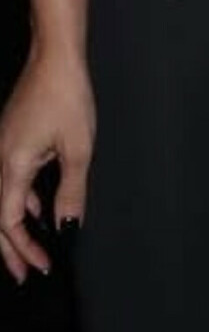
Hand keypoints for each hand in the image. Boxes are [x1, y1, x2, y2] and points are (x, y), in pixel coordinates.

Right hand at [0, 44, 95, 283]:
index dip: (24, 248)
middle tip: (24, 274)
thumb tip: (67, 226)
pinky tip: (32, 208)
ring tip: (28, 249)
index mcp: (11, 165)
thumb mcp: (78, 150)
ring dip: (12, 227)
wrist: (54, 57)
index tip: (43, 265)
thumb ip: (70, 193)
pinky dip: (16, 201)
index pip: (8, 222)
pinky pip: (6, 180)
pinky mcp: (8, 138)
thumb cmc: (66, 97)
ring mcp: (0, 148)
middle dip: (10, 249)